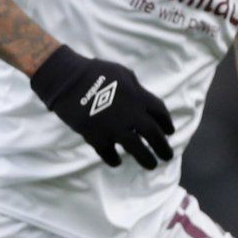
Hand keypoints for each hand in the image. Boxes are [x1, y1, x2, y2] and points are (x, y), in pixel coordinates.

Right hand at [29, 46, 174, 169]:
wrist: (68, 81)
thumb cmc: (95, 72)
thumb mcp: (123, 73)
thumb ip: (136, 88)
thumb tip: (142, 99)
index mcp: (139, 97)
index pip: (160, 113)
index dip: (167, 124)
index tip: (169, 132)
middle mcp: (131, 116)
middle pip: (153, 135)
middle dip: (163, 147)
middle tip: (167, 156)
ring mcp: (114, 129)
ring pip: (136, 149)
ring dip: (146, 159)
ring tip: (151, 165)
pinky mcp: (97, 138)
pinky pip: (109, 154)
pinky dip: (114, 159)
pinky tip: (117, 161)